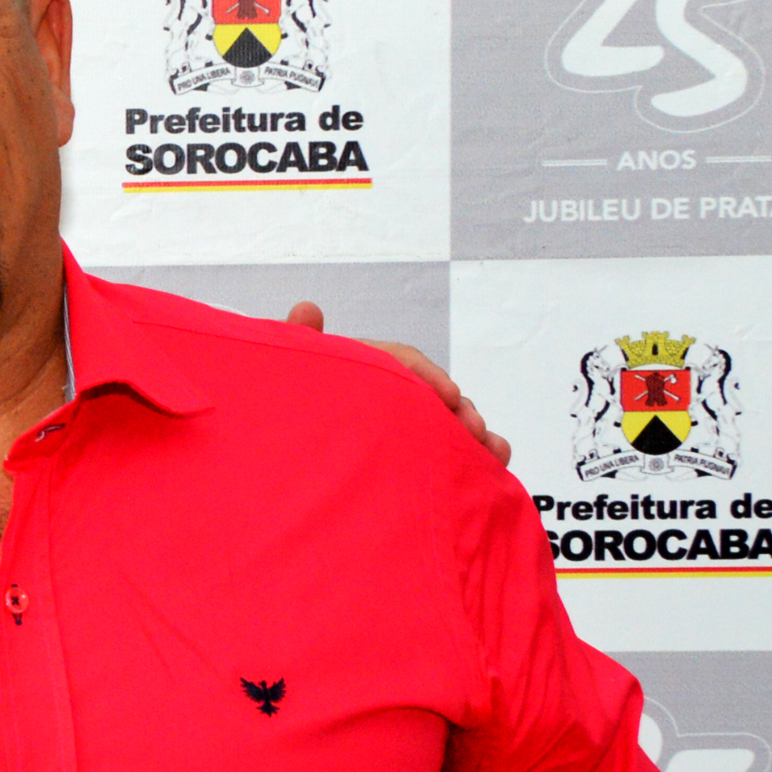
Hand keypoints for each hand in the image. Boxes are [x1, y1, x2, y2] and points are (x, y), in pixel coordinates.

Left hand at [286, 302, 510, 464]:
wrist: (273, 463)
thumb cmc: (281, 408)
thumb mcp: (288, 377)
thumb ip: (298, 346)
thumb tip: (307, 308)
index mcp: (359, 368)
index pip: (399, 361)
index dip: (426, 375)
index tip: (450, 395)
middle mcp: (386, 392)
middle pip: (432, 392)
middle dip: (459, 409)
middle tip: (472, 428)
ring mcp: (402, 422)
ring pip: (448, 420)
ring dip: (474, 432)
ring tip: (494, 453)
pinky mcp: (415, 451)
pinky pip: (452, 449)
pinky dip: (478, 454)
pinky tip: (498, 461)